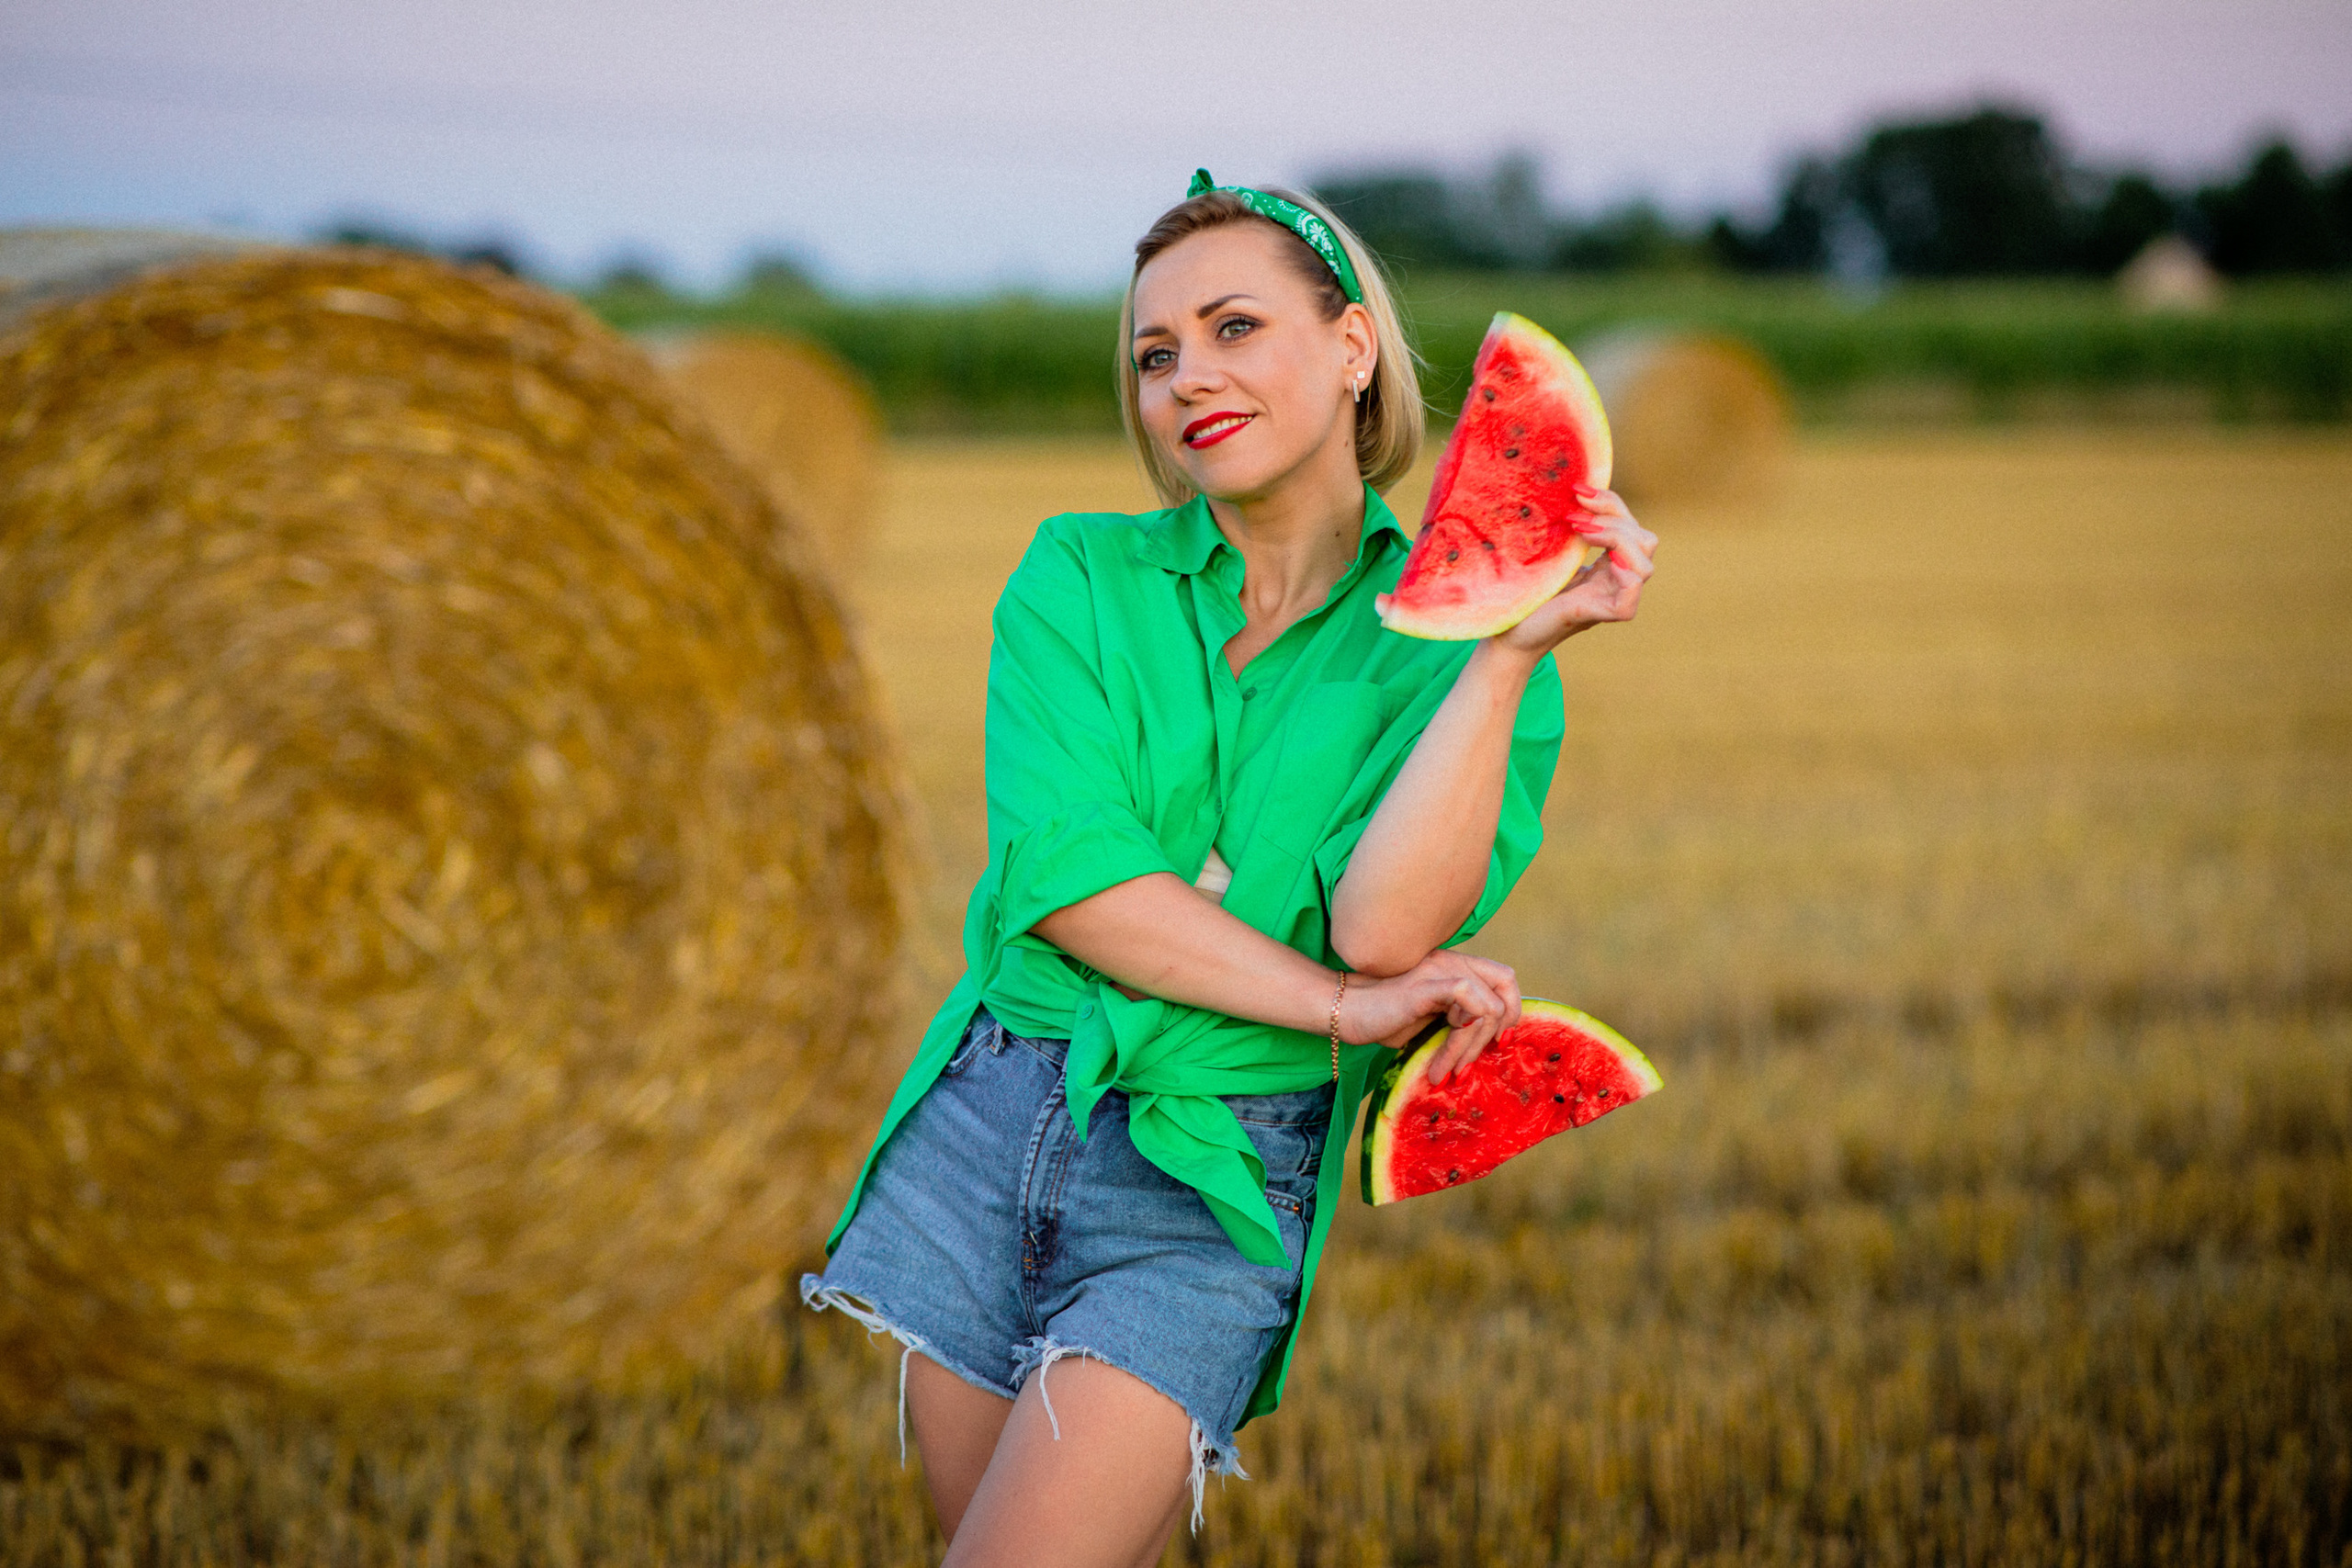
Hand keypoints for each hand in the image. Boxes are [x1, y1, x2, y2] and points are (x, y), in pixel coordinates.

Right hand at [1336, 950, 1521, 1081]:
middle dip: (1500, 1029)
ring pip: (1489, 1006)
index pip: (1504, 977)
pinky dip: (1465, 1033)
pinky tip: (1442, 1051)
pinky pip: (1471, 1003)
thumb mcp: (1432, 1019)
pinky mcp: (1429, 984)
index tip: (1496, 1043)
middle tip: (1473, 1060)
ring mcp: (1441, 969)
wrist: (1346, 1010)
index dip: (1511, 1010)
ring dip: (1472, 1045)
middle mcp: (1452, 961)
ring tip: (1447, 1068)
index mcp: (1455, 966)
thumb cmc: (1384, 1018)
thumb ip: (1460, 1020)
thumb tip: (1488, 1043)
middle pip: (1506, 986)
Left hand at [1493, 487, 1655, 654]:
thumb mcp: (1548, 552)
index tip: (1577, 490)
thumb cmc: (1523, 593)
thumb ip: (1566, 529)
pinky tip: (1602, 564)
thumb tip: (1573, 490)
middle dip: (1616, 517)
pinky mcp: (1596, 617)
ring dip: (1619, 540)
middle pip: (1645, 541)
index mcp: (1605, 564)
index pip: (1629, 526)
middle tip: (1576, 516)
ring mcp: (1607, 599)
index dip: (1610, 503)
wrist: (1505, 633)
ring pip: (1645, 567)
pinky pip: (1629, 602)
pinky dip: (1625, 579)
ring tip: (1582, 533)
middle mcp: (1612, 580)